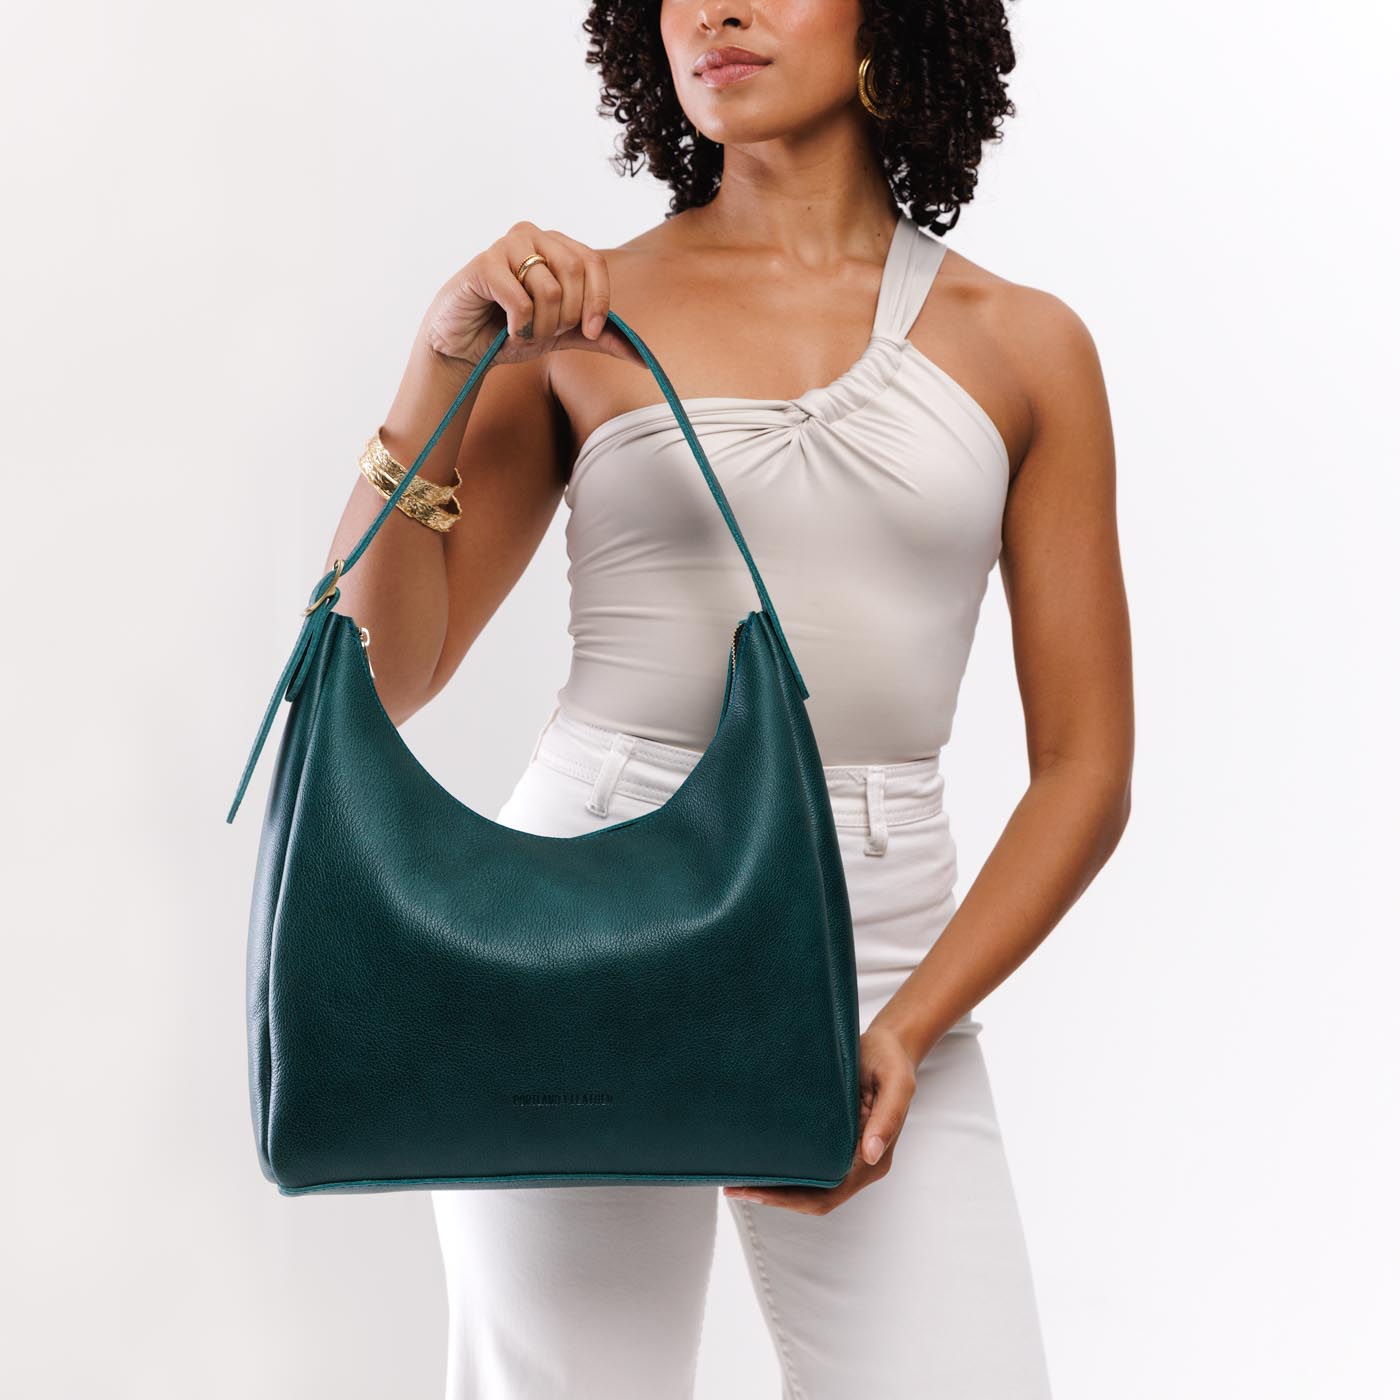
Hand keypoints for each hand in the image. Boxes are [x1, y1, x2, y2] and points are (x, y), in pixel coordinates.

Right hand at [420, 219, 636, 370]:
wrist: (464, 345)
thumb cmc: (511, 331)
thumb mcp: (563, 335)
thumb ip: (600, 339)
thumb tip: (643, 358)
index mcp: (555, 245)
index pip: (593, 263)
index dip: (598, 301)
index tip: (590, 333)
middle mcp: (532, 236)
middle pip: (575, 273)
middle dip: (567, 316)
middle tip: (546, 332)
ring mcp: (506, 245)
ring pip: (549, 289)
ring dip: (541, 326)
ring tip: (524, 332)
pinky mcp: (483, 264)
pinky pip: (521, 300)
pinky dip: (519, 327)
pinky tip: (506, 329)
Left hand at [722, 1022, 919, 1213]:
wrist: (888, 1045)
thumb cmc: (890, 1059)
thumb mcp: (896, 1081)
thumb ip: (889, 1116)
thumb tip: (870, 1154)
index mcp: (872, 1158)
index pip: (829, 1194)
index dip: (790, 1199)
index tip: (756, 1191)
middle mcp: (858, 1163)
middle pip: (813, 1197)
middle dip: (774, 1197)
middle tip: (733, 1187)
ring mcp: (845, 1154)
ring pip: (808, 1185)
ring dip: (774, 1187)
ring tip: (736, 1179)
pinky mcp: (834, 1140)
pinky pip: (808, 1165)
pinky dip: (783, 1169)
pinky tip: (756, 1159)